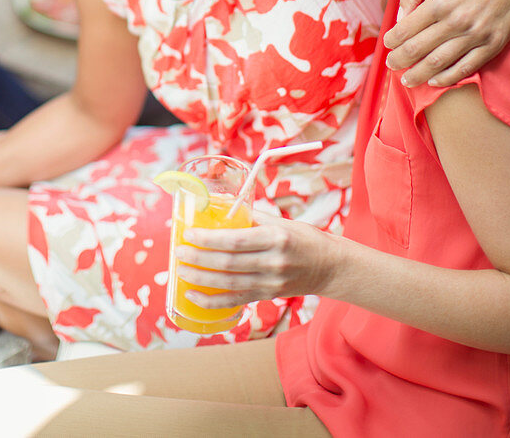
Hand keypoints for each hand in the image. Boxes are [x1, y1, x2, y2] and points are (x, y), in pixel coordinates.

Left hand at [177, 211, 331, 308]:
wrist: (331, 267)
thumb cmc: (305, 238)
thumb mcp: (281, 221)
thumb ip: (252, 217)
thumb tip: (221, 208)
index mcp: (275, 237)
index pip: (235, 240)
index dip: (209, 239)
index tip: (189, 234)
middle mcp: (273, 262)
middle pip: (228, 264)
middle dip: (198, 260)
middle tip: (178, 254)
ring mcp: (271, 282)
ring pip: (229, 284)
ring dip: (201, 280)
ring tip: (181, 273)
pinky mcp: (269, 296)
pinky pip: (236, 300)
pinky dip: (213, 301)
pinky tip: (194, 296)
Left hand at [385, 0, 509, 86]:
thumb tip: (400, 15)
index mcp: (440, 2)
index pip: (407, 29)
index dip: (392, 40)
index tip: (387, 44)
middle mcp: (456, 22)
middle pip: (419, 49)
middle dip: (400, 60)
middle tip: (391, 65)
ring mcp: (476, 36)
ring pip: (439, 63)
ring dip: (419, 74)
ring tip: (407, 80)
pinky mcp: (492, 45)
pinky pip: (466, 68)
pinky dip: (448, 77)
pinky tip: (434, 81)